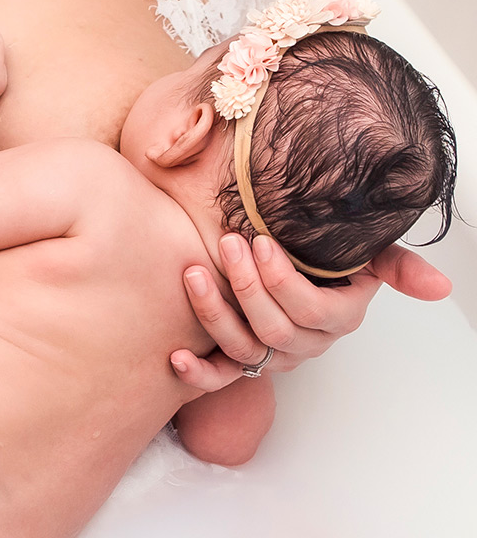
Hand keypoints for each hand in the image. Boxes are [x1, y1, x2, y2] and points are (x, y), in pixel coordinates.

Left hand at [169, 234, 451, 392]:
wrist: (285, 263)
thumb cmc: (324, 256)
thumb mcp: (363, 253)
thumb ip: (395, 265)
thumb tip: (440, 286)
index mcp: (336, 317)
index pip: (311, 310)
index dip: (283, 280)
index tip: (260, 240)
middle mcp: (305, 342)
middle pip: (274, 328)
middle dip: (246, 286)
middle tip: (228, 244)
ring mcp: (271, 355)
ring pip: (243, 347)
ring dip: (214, 314)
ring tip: (193, 274)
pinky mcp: (238, 360)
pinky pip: (219, 376)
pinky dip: (198, 371)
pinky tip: (176, 355)